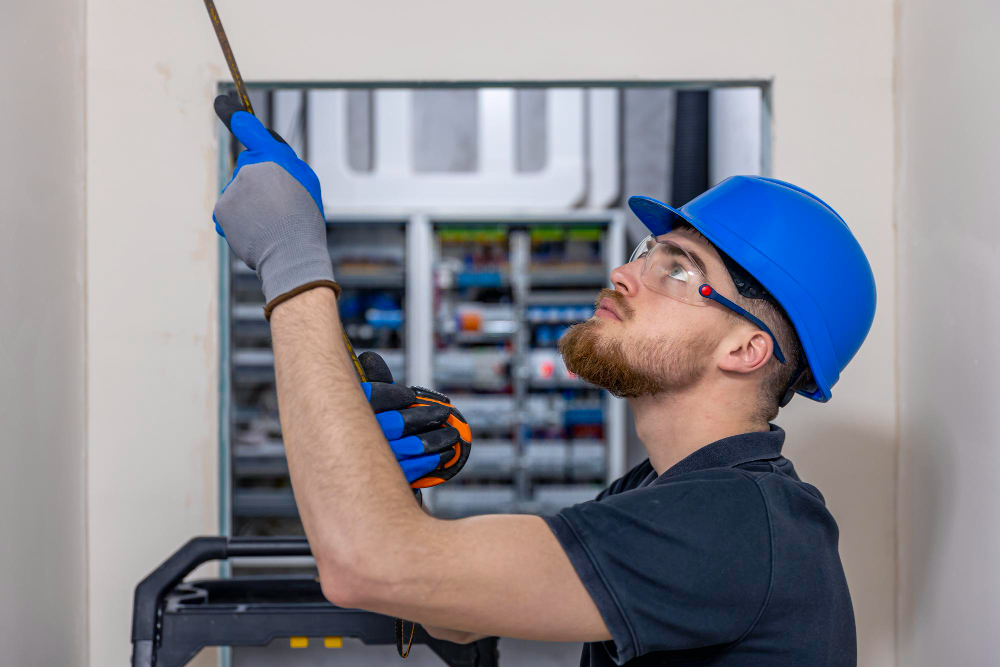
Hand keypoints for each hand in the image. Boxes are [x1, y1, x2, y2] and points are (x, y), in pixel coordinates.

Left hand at [212, 93, 336, 317]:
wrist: (290, 254)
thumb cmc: (303, 219)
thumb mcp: (306, 181)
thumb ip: (283, 163)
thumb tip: (264, 158)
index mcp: (272, 157)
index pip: (250, 129)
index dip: (237, 117)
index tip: (223, 102)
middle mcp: (249, 167)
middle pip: (248, 168)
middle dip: (258, 182)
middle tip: (278, 205)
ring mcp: (232, 189)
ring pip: (238, 191)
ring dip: (249, 204)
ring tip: (269, 223)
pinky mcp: (221, 209)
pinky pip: (228, 210)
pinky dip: (238, 220)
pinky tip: (254, 231)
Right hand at [359, 351, 470, 487]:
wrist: (351, 474)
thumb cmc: (364, 429)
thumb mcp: (363, 404)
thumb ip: (372, 382)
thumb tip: (370, 359)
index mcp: (350, 415)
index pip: (371, 399)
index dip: (393, 395)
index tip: (411, 396)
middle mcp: (357, 439)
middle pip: (395, 425)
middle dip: (425, 417)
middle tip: (446, 413)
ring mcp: (371, 463)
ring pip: (407, 449)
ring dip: (435, 441)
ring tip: (453, 435)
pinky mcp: (383, 481)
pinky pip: (410, 472)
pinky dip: (430, 463)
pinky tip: (445, 456)